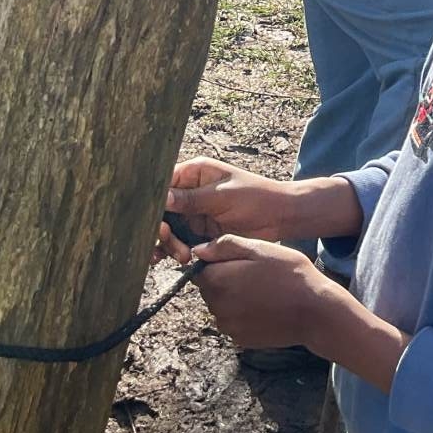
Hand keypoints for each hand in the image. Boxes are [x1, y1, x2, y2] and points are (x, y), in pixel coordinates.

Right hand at [157, 158, 295, 259]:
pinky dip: (176, 251)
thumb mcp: (223, 196)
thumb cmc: (256, 198)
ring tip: (182, 256)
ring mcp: (193, 212)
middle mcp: (190, 192)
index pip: (162, 184)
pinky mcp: (199, 231)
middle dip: (161, 228)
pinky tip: (180, 259)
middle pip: (161, 210)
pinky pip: (180, 241)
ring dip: (169, 244)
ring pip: (168, 229)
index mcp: (195, 173)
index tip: (153, 219)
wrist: (280, 217)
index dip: (153, 201)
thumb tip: (162, 198)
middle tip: (167, 240)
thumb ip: (192, 199)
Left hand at [189, 236, 325, 351]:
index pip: (199, 270)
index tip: (241, 262)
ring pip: (220, 307)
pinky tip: (265, 308)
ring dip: (233, 299)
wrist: (315, 312)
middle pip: (209, 290)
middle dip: (224, 281)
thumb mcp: (261, 249)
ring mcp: (228, 326)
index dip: (218, 263)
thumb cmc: (290, 274)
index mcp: (218, 280)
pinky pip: (233, 322)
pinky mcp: (239, 339)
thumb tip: (197, 250)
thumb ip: (225, 246)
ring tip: (262, 292)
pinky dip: (242, 315)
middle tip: (256, 275)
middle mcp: (216, 307)